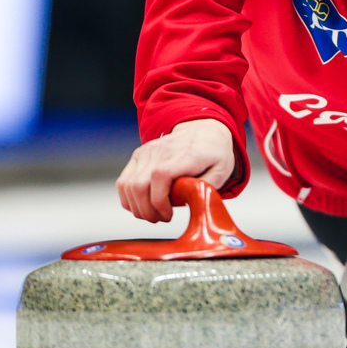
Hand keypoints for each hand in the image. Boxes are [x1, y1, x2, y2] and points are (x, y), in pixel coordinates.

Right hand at [116, 118, 235, 222]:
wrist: (204, 129)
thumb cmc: (214, 152)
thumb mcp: (222, 171)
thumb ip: (206, 188)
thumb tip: (189, 203)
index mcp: (185, 154)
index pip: (160, 176)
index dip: (159, 201)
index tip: (169, 214)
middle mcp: (162, 150)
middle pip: (139, 185)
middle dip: (147, 211)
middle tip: (161, 218)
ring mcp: (147, 151)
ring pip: (127, 186)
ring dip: (137, 207)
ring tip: (153, 213)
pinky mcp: (139, 155)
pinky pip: (124, 182)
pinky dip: (128, 199)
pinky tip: (143, 205)